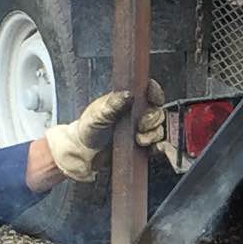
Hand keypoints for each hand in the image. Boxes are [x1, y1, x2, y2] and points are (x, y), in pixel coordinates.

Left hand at [40, 81, 165, 183]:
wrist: (84, 153)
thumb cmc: (87, 130)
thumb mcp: (98, 114)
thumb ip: (113, 104)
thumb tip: (128, 95)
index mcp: (125, 100)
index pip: (147, 90)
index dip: (154, 92)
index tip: (154, 98)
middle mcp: (135, 113)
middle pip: (156, 110)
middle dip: (151, 119)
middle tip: (139, 126)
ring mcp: (139, 129)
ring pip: (158, 128)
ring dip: (152, 134)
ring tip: (138, 139)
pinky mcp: (142, 145)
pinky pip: (157, 143)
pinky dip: (156, 145)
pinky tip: (149, 146)